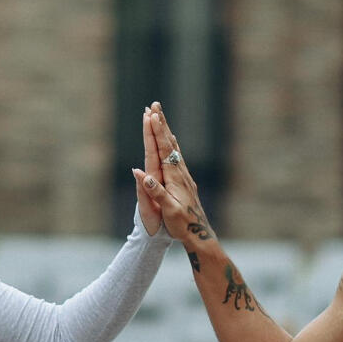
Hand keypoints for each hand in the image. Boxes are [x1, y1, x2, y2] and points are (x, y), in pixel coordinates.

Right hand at [129, 103, 215, 244]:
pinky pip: (177, 156)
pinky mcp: (185, 181)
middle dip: (161, 124)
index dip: (157, 132)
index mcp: (176, 178)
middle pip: (170, 143)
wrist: (200, 236)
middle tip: (154, 105)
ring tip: (160, 116)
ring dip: (166, 131)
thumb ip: (157, 192)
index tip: (151, 115)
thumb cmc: (183, 225)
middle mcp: (182, 173)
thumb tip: (142, 174)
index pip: (164, 150)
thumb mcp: (169, 210)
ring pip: (174, 148)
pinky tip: (172, 141)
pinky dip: (172, 144)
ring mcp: (185, 176)